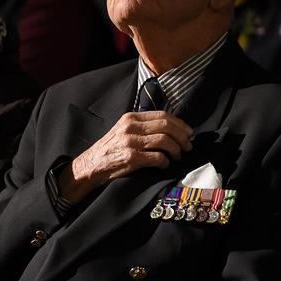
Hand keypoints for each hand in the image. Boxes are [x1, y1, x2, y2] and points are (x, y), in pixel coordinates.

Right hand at [59, 111, 192, 202]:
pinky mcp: (131, 158)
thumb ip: (143, 126)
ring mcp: (130, 142)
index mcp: (131, 118)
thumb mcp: (124, 130)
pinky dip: (165, 162)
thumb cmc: (110, 150)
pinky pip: (157, 157)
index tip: (189, 133)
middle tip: (188, 147)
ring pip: (165, 141)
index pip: (163, 115)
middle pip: (166, 126)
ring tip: (177, 157)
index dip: (180, 124)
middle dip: (182, 137)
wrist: (91, 165)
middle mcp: (131, 127)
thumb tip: (170, 128)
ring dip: (176, 150)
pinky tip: (165, 165)